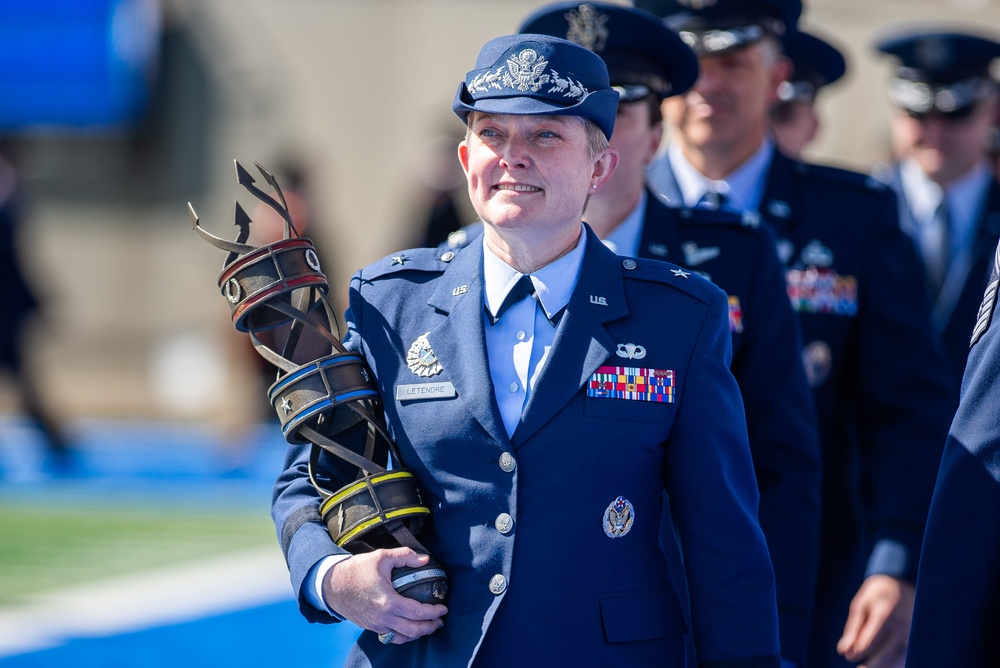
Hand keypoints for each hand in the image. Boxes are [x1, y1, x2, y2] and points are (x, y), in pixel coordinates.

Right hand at [323, 547, 447, 643]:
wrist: (331, 584)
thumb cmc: (356, 570)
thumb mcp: (381, 557)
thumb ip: (404, 556)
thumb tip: (424, 559)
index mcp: (388, 602)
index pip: (417, 612)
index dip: (433, 612)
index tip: (443, 608)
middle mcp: (382, 617)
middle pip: (413, 630)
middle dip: (430, 627)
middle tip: (440, 620)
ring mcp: (375, 624)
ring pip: (402, 637)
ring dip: (417, 634)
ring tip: (427, 626)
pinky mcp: (370, 626)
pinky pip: (390, 636)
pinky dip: (403, 635)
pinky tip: (408, 628)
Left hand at [836, 574, 914, 667]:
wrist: (904, 585)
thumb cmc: (877, 595)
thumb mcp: (861, 603)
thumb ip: (853, 628)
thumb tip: (843, 650)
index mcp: (887, 611)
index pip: (874, 635)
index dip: (861, 648)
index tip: (848, 656)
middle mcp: (904, 624)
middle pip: (889, 651)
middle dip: (872, 664)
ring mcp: (914, 634)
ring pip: (899, 658)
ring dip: (884, 666)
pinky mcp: (918, 641)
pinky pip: (907, 658)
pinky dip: (894, 664)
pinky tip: (881, 664)